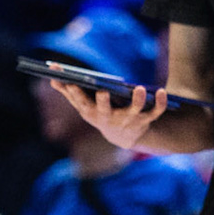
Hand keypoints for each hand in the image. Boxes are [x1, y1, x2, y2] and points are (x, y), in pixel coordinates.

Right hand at [49, 76, 167, 151]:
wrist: (123, 137)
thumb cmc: (100, 114)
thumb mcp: (83, 106)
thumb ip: (69, 91)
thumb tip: (51, 77)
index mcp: (92, 113)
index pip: (81, 103)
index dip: (75, 93)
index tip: (70, 82)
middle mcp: (109, 118)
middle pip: (105, 110)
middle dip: (103, 102)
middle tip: (101, 91)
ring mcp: (127, 120)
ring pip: (133, 111)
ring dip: (137, 101)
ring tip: (139, 89)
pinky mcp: (144, 120)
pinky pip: (154, 113)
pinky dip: (160, 103)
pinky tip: (161, 91)